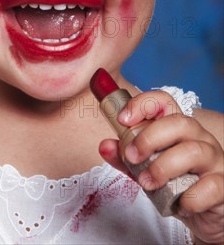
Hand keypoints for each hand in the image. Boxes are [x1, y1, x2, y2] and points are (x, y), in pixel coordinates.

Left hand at [98, 90, 223, 243]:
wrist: (204, 215)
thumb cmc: (175, 185)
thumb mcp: (145, 169)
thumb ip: (126, 158)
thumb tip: (105, 145)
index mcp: (178, 128)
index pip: (164, 101)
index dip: (143, 104)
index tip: (122, 119)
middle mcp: (199, 138)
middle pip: (179, 123)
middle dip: (150, 138)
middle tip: (132, 157)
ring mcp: (214, 160)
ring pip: (193, 151)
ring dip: (163, 167)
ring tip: (147, 183)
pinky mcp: (223, 186)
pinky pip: (209, 187)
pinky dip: (189, 197)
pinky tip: (179, 204)